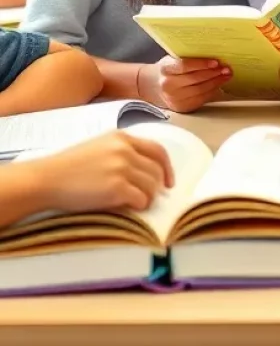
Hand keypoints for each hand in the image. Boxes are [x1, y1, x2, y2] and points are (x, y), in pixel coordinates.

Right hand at [35, 132, 174, 212]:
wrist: (45, 179)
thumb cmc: (68, 167)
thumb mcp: (99, 147)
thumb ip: (122, 152)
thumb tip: (144, 170)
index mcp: (122, 137)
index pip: (158, 150)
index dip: (167, 167)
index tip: (169, 181)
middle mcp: (125, 150)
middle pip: (157, 170)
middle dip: (157, 186)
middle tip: (150, 197)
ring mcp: (122, 168)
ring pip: (152, 186)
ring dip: (148, 197)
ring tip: (137, 203)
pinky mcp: (117, 187)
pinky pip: (141, 199)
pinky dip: (139, 205)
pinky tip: (130, 207)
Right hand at [139, 56, 231, 112]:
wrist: (157, 86)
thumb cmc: (171, 70)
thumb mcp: (175, 59)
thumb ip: (190, 57)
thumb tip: (214, 54)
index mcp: (166, 69)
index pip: (184, 66)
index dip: (201, 64)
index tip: (215, 62)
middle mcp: (168, 85)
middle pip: (195, 79)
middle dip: (213, 73)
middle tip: (226, 68)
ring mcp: (174, 98)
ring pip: (200, 90)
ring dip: (216, 82)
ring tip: (226, 75)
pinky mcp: (182, 107)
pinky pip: (201, 99)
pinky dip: (212, 91)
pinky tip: (219, 85)